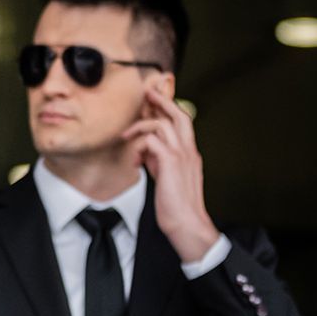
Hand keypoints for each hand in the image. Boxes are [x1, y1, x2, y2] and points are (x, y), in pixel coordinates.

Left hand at [123, 85, 219, 263]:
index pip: (182, 122)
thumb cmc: (176, 204)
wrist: (186, 223)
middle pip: (179, 114)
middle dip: (162, 100)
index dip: (168, 108)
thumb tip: (145, 150)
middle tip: (147, 92)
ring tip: (126, 135)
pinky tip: (134, 162)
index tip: (153, 100)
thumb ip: (159, 160)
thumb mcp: (167, 176)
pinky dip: (138, 147)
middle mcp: (189, 151)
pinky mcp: (171, 164)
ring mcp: (182, 156)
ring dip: (141, 126)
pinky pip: (151, 142)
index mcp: (190, 153)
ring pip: (163, 124)